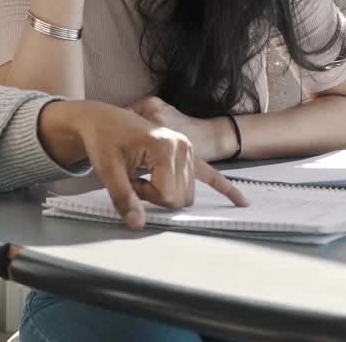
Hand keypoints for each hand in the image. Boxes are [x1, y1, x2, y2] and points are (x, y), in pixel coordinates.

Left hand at [38, 100, 247, 229]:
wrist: (104, 119)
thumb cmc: (104, 140)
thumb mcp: (107, 168)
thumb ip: (122, 197)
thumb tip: (136, 225)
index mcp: (166, 146)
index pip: (167, 194)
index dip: (145, 196)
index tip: (129, 180)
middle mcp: (183, 146)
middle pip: (180, 197)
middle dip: (156, 197)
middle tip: (135, 179)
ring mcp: (189, 149)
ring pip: (187, 194)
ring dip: (165, 193)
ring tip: (144, 175)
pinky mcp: (189, 153)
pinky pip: (210, 175)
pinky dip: (225, 189)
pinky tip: (241, 202)